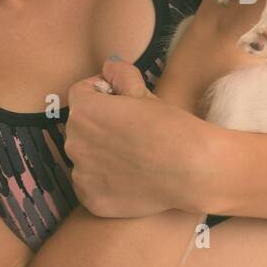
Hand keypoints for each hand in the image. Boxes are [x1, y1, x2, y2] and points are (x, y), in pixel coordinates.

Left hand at [62, 58, 222, 217]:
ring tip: (132, 156)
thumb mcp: (144, 92)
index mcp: (84, 111)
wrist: (192, 170)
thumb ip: (120, 75)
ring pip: (85, 157)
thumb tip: (109, 67)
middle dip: (99, 124)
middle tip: (130, 131)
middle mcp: (74, 143)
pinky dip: (104, 181)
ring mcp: (81, 175)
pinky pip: (90, 184)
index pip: (81, 93)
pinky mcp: (90, 199)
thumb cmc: (171, 127)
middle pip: (81, 126)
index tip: (121, 101)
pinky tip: (129, 178)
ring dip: (100, 153)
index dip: (102, 92)